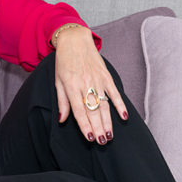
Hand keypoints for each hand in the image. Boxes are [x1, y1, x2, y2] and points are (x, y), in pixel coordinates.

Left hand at [53, 26, 127, 144]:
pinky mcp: (106, 76)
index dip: (84, 125)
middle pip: (93, 110)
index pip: (79, 110)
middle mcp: (85, 84)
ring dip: (108, 121)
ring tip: (109, 135)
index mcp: (71, 86)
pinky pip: (114, 92)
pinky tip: (124, 116)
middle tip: (102, 142)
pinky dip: (120, 104)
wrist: (75, 40)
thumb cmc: (64, 61)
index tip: (89, 138)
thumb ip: (62, 101)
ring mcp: (97, 80)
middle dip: (97, 127)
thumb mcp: (58, 80)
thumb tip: (62, 120)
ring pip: (104, 105)